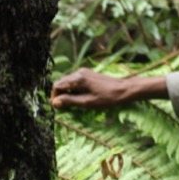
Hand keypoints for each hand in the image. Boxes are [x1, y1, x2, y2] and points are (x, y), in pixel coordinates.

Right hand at [49, 69, 166, 109]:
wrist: (123, 89)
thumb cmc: (107, 98)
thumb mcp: (87, 102)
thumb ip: (70, 101)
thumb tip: (54, 103)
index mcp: (78, 78)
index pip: (57, 86)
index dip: (54, 97)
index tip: (56, 107)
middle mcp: (79, 72)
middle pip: (61, 83)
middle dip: (60, 95)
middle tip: (63, 107)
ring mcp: (84, 72)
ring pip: (68, 82)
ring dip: (66, 93)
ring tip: (72, 104)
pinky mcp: (88, 75)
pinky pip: (75, 81)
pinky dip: (73, 89)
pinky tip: (79, 98)